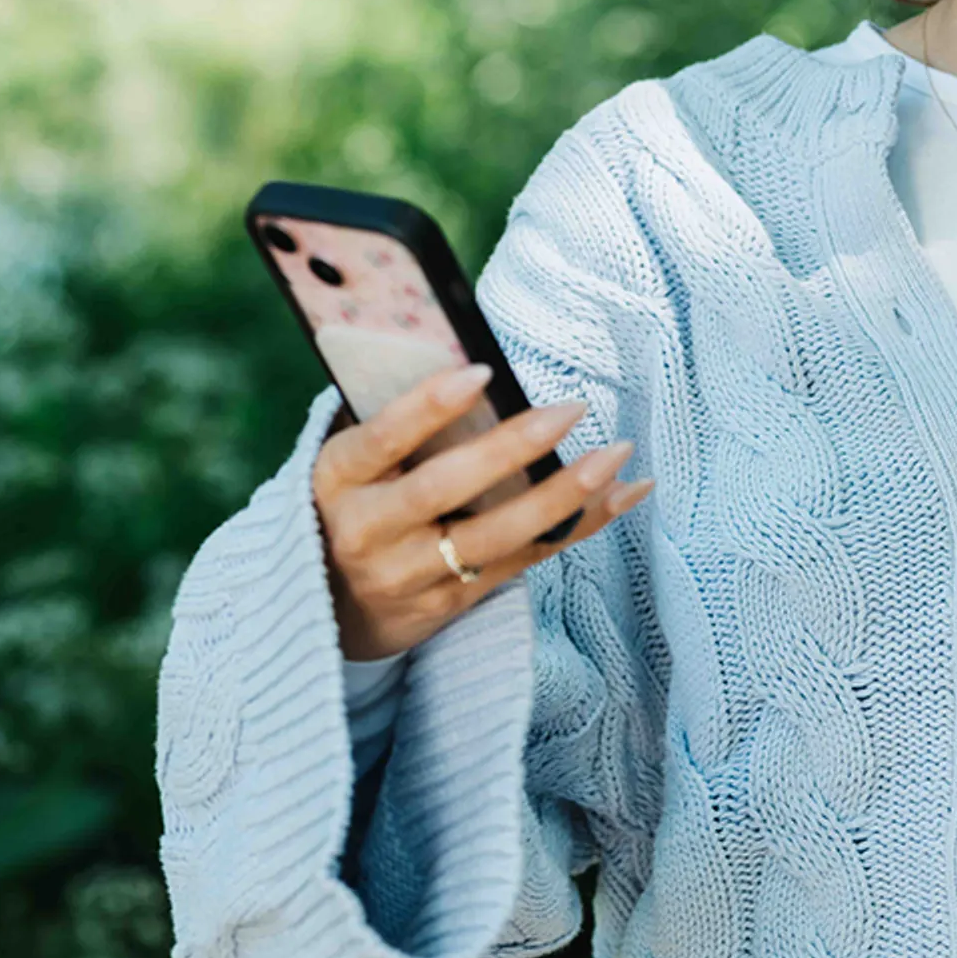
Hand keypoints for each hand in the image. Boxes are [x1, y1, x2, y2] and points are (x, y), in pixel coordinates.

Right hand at [313, 365, 653, 660]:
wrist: (334, 604)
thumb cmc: (356, 501)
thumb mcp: (353, 461)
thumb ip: (397, 420)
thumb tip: (467, 353)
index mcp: (338, 478)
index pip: (383, 439)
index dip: (429, 407)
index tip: (482, 372)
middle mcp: (368, 531)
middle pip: (444, 489)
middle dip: (511, 448)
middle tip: (570, 409)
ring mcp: (409, 574)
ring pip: (495, 536)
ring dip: (562, 495)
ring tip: (614, 456)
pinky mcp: (451, 601)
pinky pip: (524, 560)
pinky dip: (578, 525)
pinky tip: (622, 494)